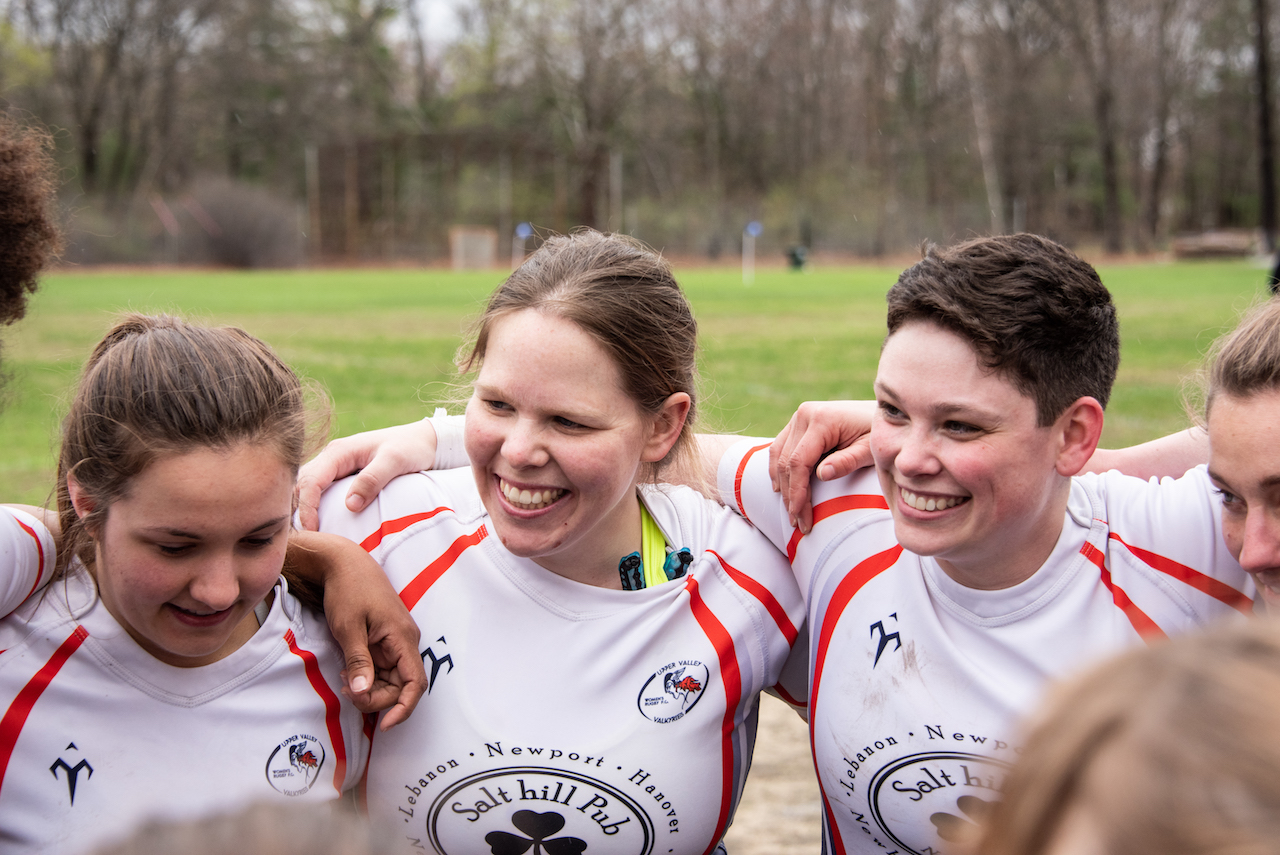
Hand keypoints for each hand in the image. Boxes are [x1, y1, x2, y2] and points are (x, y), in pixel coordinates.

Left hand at [288, 531, 427, 728]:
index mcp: (402, 638)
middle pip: (400, 686)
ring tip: (344, 678)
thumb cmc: (348, 590)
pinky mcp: (385, 641)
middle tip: (347, 691)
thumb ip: (358, 661)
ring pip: (390, 680)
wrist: (345, 564)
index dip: (404, 708)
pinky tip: (348, 671)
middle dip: (375, 698)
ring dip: (369, 688)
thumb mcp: (348, 627)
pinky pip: (382, 669)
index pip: (415, 683)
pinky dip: (366, 677)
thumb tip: (362, 691)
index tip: (384, 725)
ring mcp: (396, 642)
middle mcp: (405, 641)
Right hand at [297, 421, 438, 530]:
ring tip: (310, 535)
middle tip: (305, 538)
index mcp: (339, 452)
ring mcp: (335, 466)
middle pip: (301, 485)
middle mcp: (331, 457)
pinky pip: (320, 492)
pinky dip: (315, 507)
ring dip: (304, 509)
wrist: (424, 440)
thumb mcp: (395, 461)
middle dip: (298, 510)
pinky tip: (321, 524)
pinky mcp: (341, 475)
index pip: (311, 481)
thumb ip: (373, 479)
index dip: (307, 507)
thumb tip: (350, 506)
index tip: (313, 530)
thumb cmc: (411, 447)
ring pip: (307, 488)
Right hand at [769, 401, 876, 532]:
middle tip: (798, 522)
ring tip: (791, 511)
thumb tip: (822, 475)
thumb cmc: (877, 434)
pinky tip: (782, 488)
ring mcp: (799, 417)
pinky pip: (780, 447)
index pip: (799, 462)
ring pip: (778, 455)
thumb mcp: (869, 450)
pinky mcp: (798, 423)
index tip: (801, 516)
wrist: (881, 415)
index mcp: (821, 419)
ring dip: (782, 485)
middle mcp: (804, 415)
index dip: (797, 492)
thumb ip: (847, 461)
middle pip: (786, 461)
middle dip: (790, 495)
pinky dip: (779, 469)